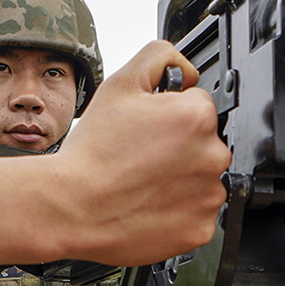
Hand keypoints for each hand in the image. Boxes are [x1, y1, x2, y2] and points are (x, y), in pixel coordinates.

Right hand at [0, 39, 228, 266]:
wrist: (72, 206)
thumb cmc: (93, 151)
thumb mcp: (120, 84)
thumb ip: (159, 56)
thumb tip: (184, 68)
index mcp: (197, 117)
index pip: (197, 105)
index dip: (169, 114)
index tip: (148, 130)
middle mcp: (212, 156)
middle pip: (203, 143)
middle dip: (178, 147)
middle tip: (141, 156)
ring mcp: (209, 196)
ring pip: (201, 179)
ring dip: (179, 179)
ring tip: (142, 182)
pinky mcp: (200, 229)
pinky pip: (196, 214)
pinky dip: (177, 211)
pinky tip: (149, 204)